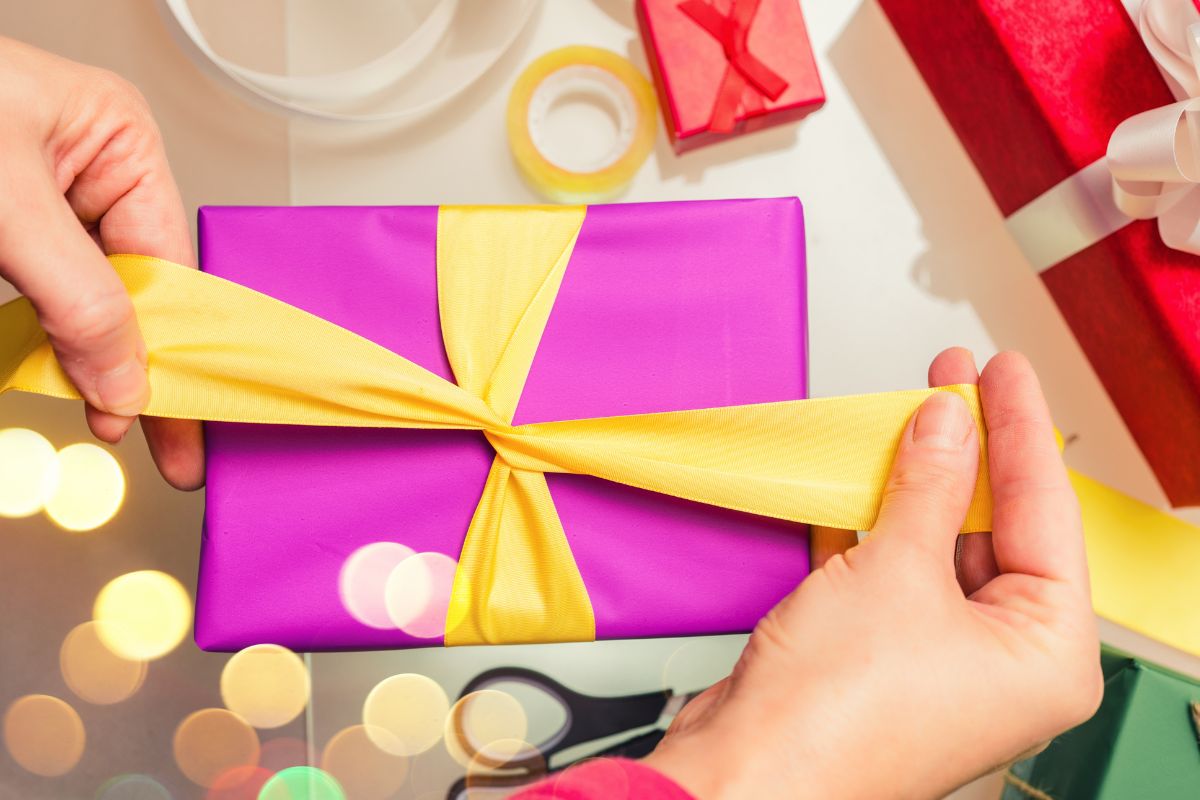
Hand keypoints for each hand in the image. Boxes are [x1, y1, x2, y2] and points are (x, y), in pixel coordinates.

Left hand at [0, 37, 201, 488]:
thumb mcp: (10, 204)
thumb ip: (76, 294)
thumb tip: (123, 376)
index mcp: (118, 140)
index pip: (168, 260)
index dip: (174, 341)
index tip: (179, 410)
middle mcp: (90, 170)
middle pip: (138, 287)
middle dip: (142, 362)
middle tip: (167, 440)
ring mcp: (46, 201)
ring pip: (91, 300)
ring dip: (92, 360)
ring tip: (112, 414)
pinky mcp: (9, 230)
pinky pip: (47, 298)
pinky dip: (49, 343)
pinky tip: (65, 375)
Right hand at [644, 350, 1101, 798]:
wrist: (745, 773)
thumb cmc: (833, 718)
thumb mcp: (897, 572)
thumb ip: (929, 485)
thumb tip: (950, 421)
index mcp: (1046, 655)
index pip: (1047, 514)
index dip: (1021, 430)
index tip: (1002, 369)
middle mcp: (1003, 661)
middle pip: (997, 526)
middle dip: (969, 450)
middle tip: (956, 379)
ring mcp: (941, 657)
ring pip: (939, 543)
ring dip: (916, 481)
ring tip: (909, 413)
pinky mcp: (883, 651)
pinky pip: (895, 567)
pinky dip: (876, 521)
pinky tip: (865, 473)